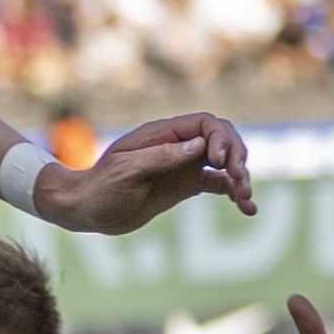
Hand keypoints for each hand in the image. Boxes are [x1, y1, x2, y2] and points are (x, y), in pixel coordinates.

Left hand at [38, 112, 255, 232]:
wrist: (86, 209)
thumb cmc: (100, 187)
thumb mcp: (127, 170)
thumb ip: (162, 157)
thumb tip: (199, 146)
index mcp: (163, 134)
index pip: (205, 124)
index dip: (221, 139)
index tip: (219, 163)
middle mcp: (177, 146)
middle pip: (221, 139)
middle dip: (236, 155)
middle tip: (240, 179)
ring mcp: (183, 165)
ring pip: (224, 163)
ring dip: (240, 176)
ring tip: (247, 197)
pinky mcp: (185, 186)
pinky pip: (217, 184)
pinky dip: (233, 192)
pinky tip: (247, 207)